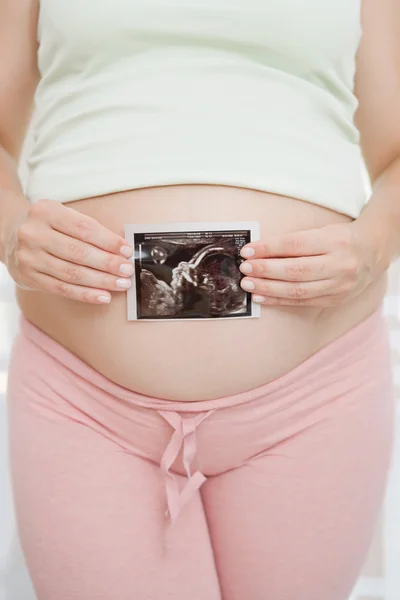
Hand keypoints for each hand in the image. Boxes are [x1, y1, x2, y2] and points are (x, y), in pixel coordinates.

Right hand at [3, 199, 133, 303]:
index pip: (83, 228)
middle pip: (78, 252)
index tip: (126, 251)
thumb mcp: (63, 216)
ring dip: (101, 281)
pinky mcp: (28, 277)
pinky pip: (62, 289)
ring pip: (71, 273)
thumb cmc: (47, 226)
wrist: (10, 235)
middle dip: (107, 263)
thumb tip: (120, 249)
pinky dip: (85, 294)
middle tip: (127, 270)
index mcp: (46, 212)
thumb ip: (88, 229)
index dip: (108, 241)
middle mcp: (34, 234)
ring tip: (121, 284)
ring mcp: (29, 257)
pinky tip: (103, 296)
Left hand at [238, 220, 387, 306]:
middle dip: (266, 270)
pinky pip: (302, 302)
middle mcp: (340, 264)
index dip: (269, 249)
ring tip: (249, 285)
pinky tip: (262, 297)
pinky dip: (279, 300)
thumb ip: (294, 242)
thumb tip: (259, 252)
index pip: (295, 244)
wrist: (373, 252)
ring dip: (269, 288)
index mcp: (335, 241)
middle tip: (245, 269)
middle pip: (296, 270)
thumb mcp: (322, 232)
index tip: (248, 251)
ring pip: (298, 290)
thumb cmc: (340, 239)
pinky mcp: (335, 300)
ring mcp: (339, 285)